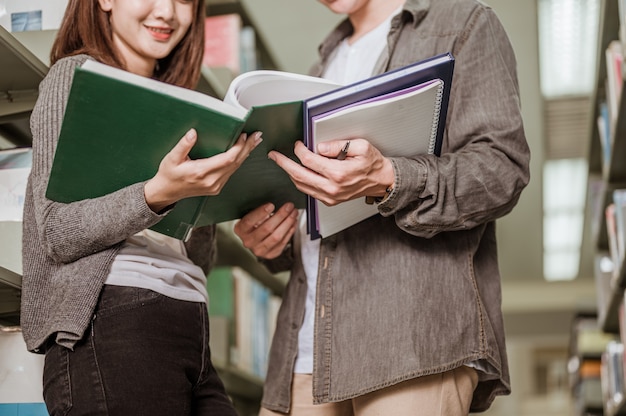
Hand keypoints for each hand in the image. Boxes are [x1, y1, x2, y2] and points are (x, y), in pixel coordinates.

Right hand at [144, 129, 261, 212]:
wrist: (167, 192)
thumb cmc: (169, 175)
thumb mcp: (172, 159)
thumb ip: (183, 145)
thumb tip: (193, 133)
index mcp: (201, 172)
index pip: (227, 159)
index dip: (238, 147)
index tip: (244, 136)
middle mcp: (212, 181)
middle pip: (236, 163)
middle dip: (247, 148)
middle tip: (257, 136)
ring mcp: (216, 185)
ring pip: (236, 168)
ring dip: (246, 153)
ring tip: (254, 141)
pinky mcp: (217, 187)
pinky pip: (231, 172)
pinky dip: (239, 161)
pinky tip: (243, 152)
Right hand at [234, 202, 298, 258]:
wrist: (255, 239)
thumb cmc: (254, 223)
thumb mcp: (251, 215)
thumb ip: (259, 210)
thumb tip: (274, 202)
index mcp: (240, 230)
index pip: (249, 221)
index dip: (261, 213)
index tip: (271, 205)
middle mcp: (248, 241)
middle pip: (266, 228)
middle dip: (280, 215)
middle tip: (289, 206)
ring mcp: (259, 250)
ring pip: (276, 236)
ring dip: (288, 223)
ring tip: (293, 213)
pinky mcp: (270, 254)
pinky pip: (283, 242)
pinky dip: (290, 231)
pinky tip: (293, 222)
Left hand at [268, 139, 393, 205]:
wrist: (381, 181)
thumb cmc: (372, 164)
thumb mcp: (360, 146)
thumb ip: (337, 145)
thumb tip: (319, 147)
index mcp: (338, 173)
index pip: (309, 160)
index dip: (299, 150)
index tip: (297, 144)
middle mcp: (332, 188)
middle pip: (299, 175)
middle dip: (284, 164)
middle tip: (274, 156)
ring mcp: (330, 196)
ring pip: (301, 185)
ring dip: (290, 173)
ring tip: (283, 163)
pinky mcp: (330, 201)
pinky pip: (309, 191)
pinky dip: (300, 181)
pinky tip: (297, 173)